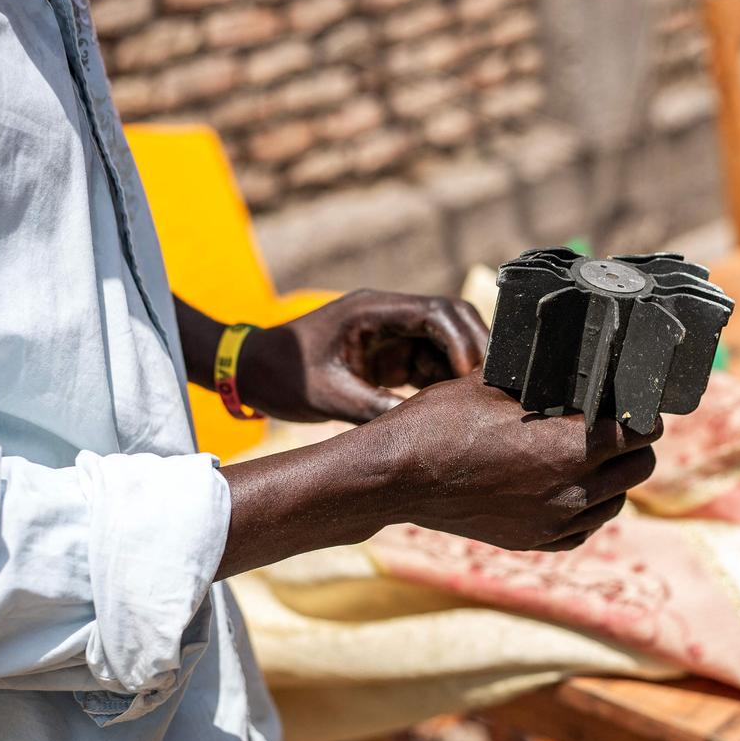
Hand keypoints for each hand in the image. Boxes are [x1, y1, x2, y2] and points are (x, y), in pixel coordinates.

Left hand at [237, 289, 487, 423]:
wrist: (253, 372)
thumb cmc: (283, 376)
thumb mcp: (329, 396)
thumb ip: (376, 408)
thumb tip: (422, 429)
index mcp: (372, 311)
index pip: (435, 313)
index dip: (461, 340)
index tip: (471, 374)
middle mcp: (388, 316)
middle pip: (450, 320)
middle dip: (473, 349)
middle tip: (486, 387)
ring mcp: (391, 334)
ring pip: (445, 342)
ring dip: (462, 367)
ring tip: (474, 401)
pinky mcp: (390, 356)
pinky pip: (429, 362)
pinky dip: (444, 382)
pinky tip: (453, 406)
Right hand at [375, 373, 661, 551]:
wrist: (396, 476)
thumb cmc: (440, 421)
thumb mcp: (496, 382)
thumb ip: (546, 374)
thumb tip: (573, 357)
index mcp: (572, 446)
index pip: (643, 430)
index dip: (641, 410)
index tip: (629, 399)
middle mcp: (573, 490)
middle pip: (639, 467)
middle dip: (634, 442)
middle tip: (612, 422)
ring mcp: (554, 522)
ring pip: (615, 501)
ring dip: (612, 476)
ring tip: (588, 453)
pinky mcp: (534, 541)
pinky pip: (585, 529)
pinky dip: (586, 508)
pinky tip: (567, 486)